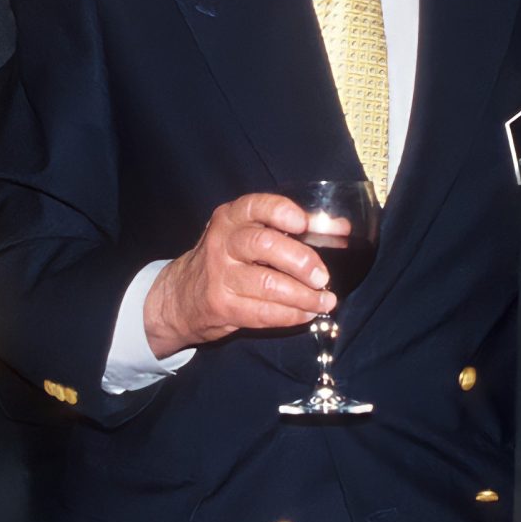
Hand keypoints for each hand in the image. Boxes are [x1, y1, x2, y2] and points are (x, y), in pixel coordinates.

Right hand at [143, 195, 334, 354]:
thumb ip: (290, 229)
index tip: (303, 224)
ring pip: (269, 284)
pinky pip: (264, 312)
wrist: (181, 296)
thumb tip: (340, 227)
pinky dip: (291, 315)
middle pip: (265, 245)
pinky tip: (306, 314)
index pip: (256, 206)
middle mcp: (222, 243)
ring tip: (325, 300)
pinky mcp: (222, 306)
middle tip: (322, 277)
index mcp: (231, 218)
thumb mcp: (246, 234)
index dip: (282, 212)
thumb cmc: (227, 260)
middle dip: (301, 261)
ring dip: (304, 296)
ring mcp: (220, 276)